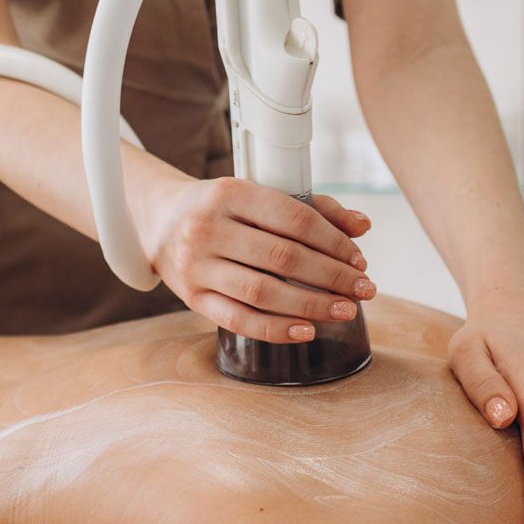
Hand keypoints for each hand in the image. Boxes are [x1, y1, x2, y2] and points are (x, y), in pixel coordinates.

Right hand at [136, 176, 376, 343]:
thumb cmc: (221, 209)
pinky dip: (276, 329)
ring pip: (263, 292)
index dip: (334, 242)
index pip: (294, 219)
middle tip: (364, 289)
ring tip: (345, 310)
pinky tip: (306, 330)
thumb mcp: (259, 196)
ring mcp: (196, 266)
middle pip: (283, 257)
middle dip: (332, 277)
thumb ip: (312, 208)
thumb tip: (362, 225)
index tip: (359, 260)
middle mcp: (208, 228)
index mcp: (230, 193)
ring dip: (311, 305)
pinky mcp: (192, 298)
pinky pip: (239, 320)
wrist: (160, 222)